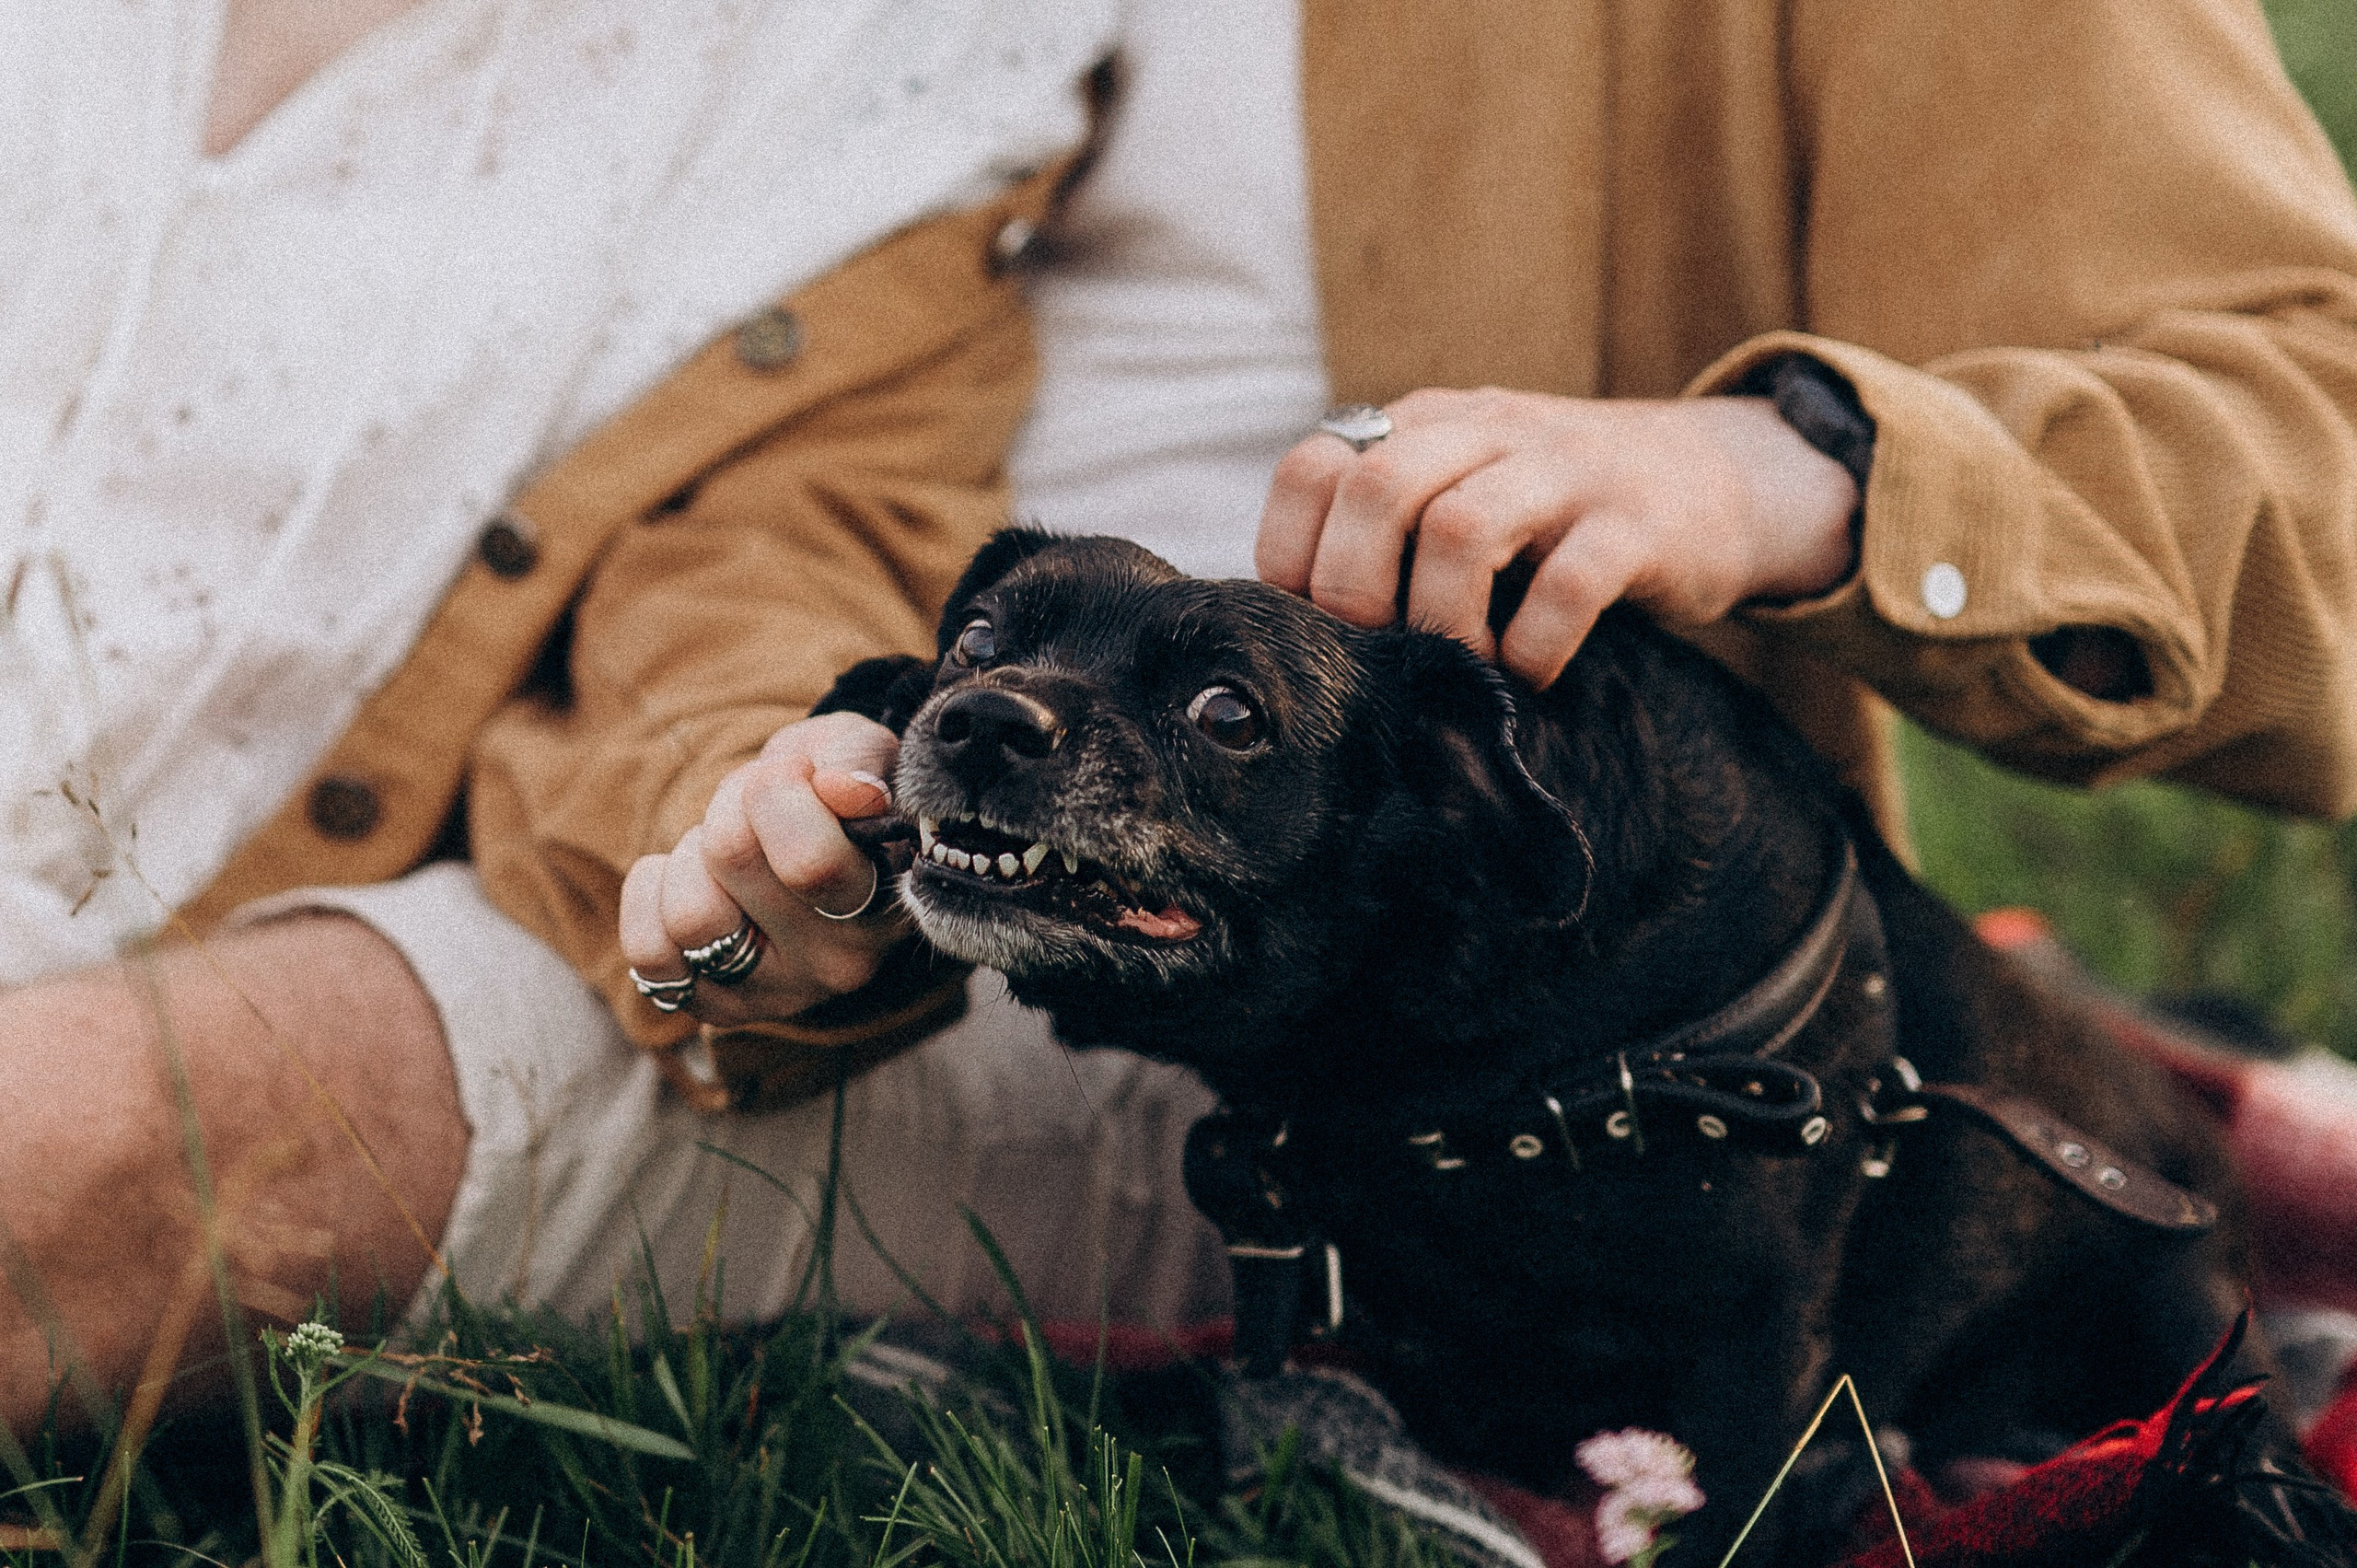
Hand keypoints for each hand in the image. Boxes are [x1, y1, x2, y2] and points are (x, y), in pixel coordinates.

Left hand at [618, 712, 905, 1027]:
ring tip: (723, 853)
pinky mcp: (719, 1008)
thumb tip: (843, 789)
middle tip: (752, 805)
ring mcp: (778, 994)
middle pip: (733, 860)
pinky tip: (687, 883)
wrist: (809, 834)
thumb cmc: (833, 787)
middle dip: (730, 807)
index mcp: (886, 903)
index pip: (810, 863)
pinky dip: (653, 898)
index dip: (778, 792)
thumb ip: (856, 762)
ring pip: (689, 916)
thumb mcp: (856, 751)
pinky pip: (648, 954)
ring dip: (692, 859)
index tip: (796, 770)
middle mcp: (840, 963)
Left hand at [1257, 390, 1858, 686]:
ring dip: (1441, 619)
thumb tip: (1295, 621)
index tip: (1311, 622)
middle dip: (1354, 586)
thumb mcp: (1468, 484)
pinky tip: (1533, 671)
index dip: (1292, 550)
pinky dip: (1535, 645)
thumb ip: (1391, 522)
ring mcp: (1568, 471)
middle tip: (1377, 651)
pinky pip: (1569, 584)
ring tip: (1459, 665)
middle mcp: (1491, 431)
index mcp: (1431, 424)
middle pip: (1378, 486)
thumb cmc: (1561, 512)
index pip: (1318, 463)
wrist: (1723, 478)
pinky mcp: (1639, 524)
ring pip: (1462, 528)